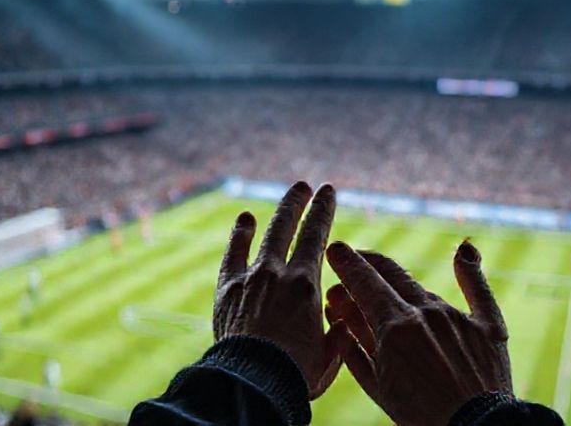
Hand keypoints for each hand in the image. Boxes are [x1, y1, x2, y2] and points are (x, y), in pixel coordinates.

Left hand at [213, 181, 345, 398]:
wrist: (252, 383)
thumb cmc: (295, 375)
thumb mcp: (329, 356)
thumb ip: (338, 333)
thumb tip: (342, 320)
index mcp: (308, 284)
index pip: (318, 235)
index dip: (323, 210)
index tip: (328, 192)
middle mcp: (279, 272)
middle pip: (290, 225)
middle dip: (300, 202)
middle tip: (306, 186)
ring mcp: (252, 278)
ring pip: (266, 233)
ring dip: (279, 211)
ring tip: (290, 193)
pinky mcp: (228, 290)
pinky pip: (234, 255)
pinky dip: (239, 235)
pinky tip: (245, 219)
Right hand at [325, 240, 510, 425]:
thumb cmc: (422, 418)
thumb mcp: (378, 386)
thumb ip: (355, 344)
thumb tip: (339, 309)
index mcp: (395, 327)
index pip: (363, 281)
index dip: (346, 263)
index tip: (334, 249)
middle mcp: (426, 313)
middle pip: (390, 273)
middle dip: (368, 263)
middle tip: (355, 258)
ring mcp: (457, 317)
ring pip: (421, 289)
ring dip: (399, 283)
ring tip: (385, 285)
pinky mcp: (487, 326)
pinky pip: (478, 290)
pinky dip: (470, 268)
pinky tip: (465, 251)